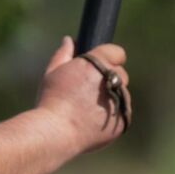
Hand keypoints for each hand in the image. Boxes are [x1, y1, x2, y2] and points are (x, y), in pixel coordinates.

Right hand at [34, 36, 131, 152]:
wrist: (56, 133)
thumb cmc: (51, 100)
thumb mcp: (52, 73)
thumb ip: (63, 54)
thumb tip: (69, 40)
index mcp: (98, 64)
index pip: (117, 52)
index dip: (108, 57)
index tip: (100, 64)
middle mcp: (113, 80)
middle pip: (121, 73)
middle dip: (109, 78)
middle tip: (88, 89)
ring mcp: (120, 102)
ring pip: (122, 94)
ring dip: (111, 96)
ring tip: (89, 107)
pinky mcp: (122, 121)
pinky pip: (121, 113)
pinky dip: (112, 114)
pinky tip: (93, 119)